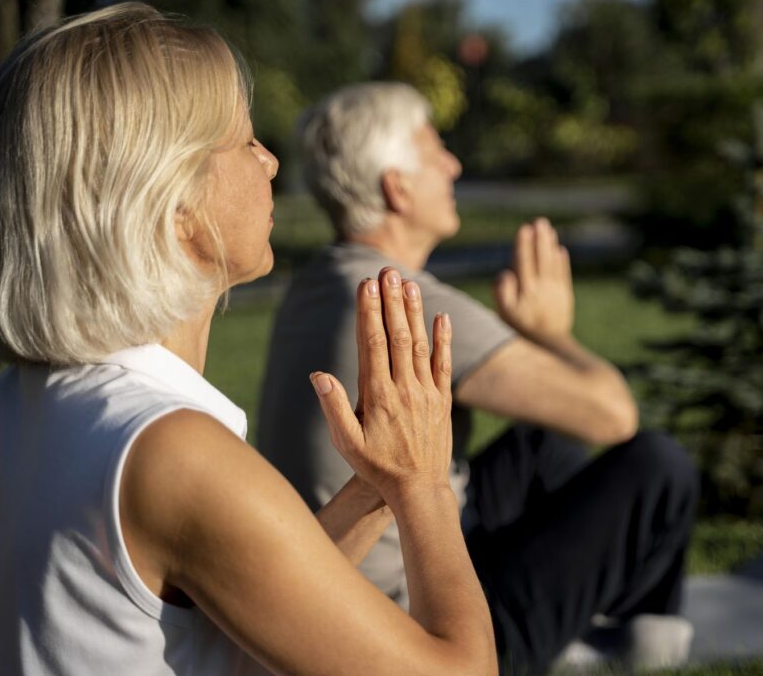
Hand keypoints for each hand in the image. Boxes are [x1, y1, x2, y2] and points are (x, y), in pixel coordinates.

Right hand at [310, 267, 452, 500]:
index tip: (366, 286)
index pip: (371, 344)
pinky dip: (443, 340)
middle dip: (391, 301)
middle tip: (387, 272)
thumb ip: (334, 408)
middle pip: (396, 336)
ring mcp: (426, 393)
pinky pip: (443, 364)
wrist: (419, 490)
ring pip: (419, 344)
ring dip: (414, 312)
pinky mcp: (443, 400)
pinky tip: (441, 317)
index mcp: (378, 396)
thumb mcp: (347, 443)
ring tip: (409, 283)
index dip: (368, 312)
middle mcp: (404, 389)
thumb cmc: (378, 467)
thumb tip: (319, 375)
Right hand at [494, 217, 574, 342]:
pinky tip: (560, 250)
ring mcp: (555, 291)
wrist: (547, 345)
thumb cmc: (520, 329)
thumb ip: (502, 292)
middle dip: (540, 239)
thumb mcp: (505, 313)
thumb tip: (505, 272)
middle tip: (540, 222)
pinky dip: (562, 261)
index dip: (524, 245)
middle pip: (541, 259)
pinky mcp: (564, 296)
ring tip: (549, 230)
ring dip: (550, 245)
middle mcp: (542, 288)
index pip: (524, 262)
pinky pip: (563, 274)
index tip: (524, 229)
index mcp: (526, 291)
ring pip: (553, 263)